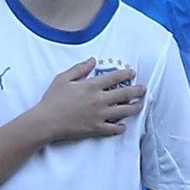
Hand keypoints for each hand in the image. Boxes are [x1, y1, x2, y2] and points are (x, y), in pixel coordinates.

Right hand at [25, 59, 145, 142]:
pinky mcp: (97, 129)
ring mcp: (100, 115)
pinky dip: (120, 127)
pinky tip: (123, 125)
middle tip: (143, 89)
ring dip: (135, 107)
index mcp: (91, 86)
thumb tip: (93, 60)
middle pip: (125, 93)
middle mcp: (99, 100)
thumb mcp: (63, 78)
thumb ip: (80, 68)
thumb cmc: (52, 99)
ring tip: (140, 105)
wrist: (46, 122)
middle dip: (137, 90)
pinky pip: (114, 129)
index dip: (126, 73)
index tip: (132, 72)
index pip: (115, 77)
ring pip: (124, 111)